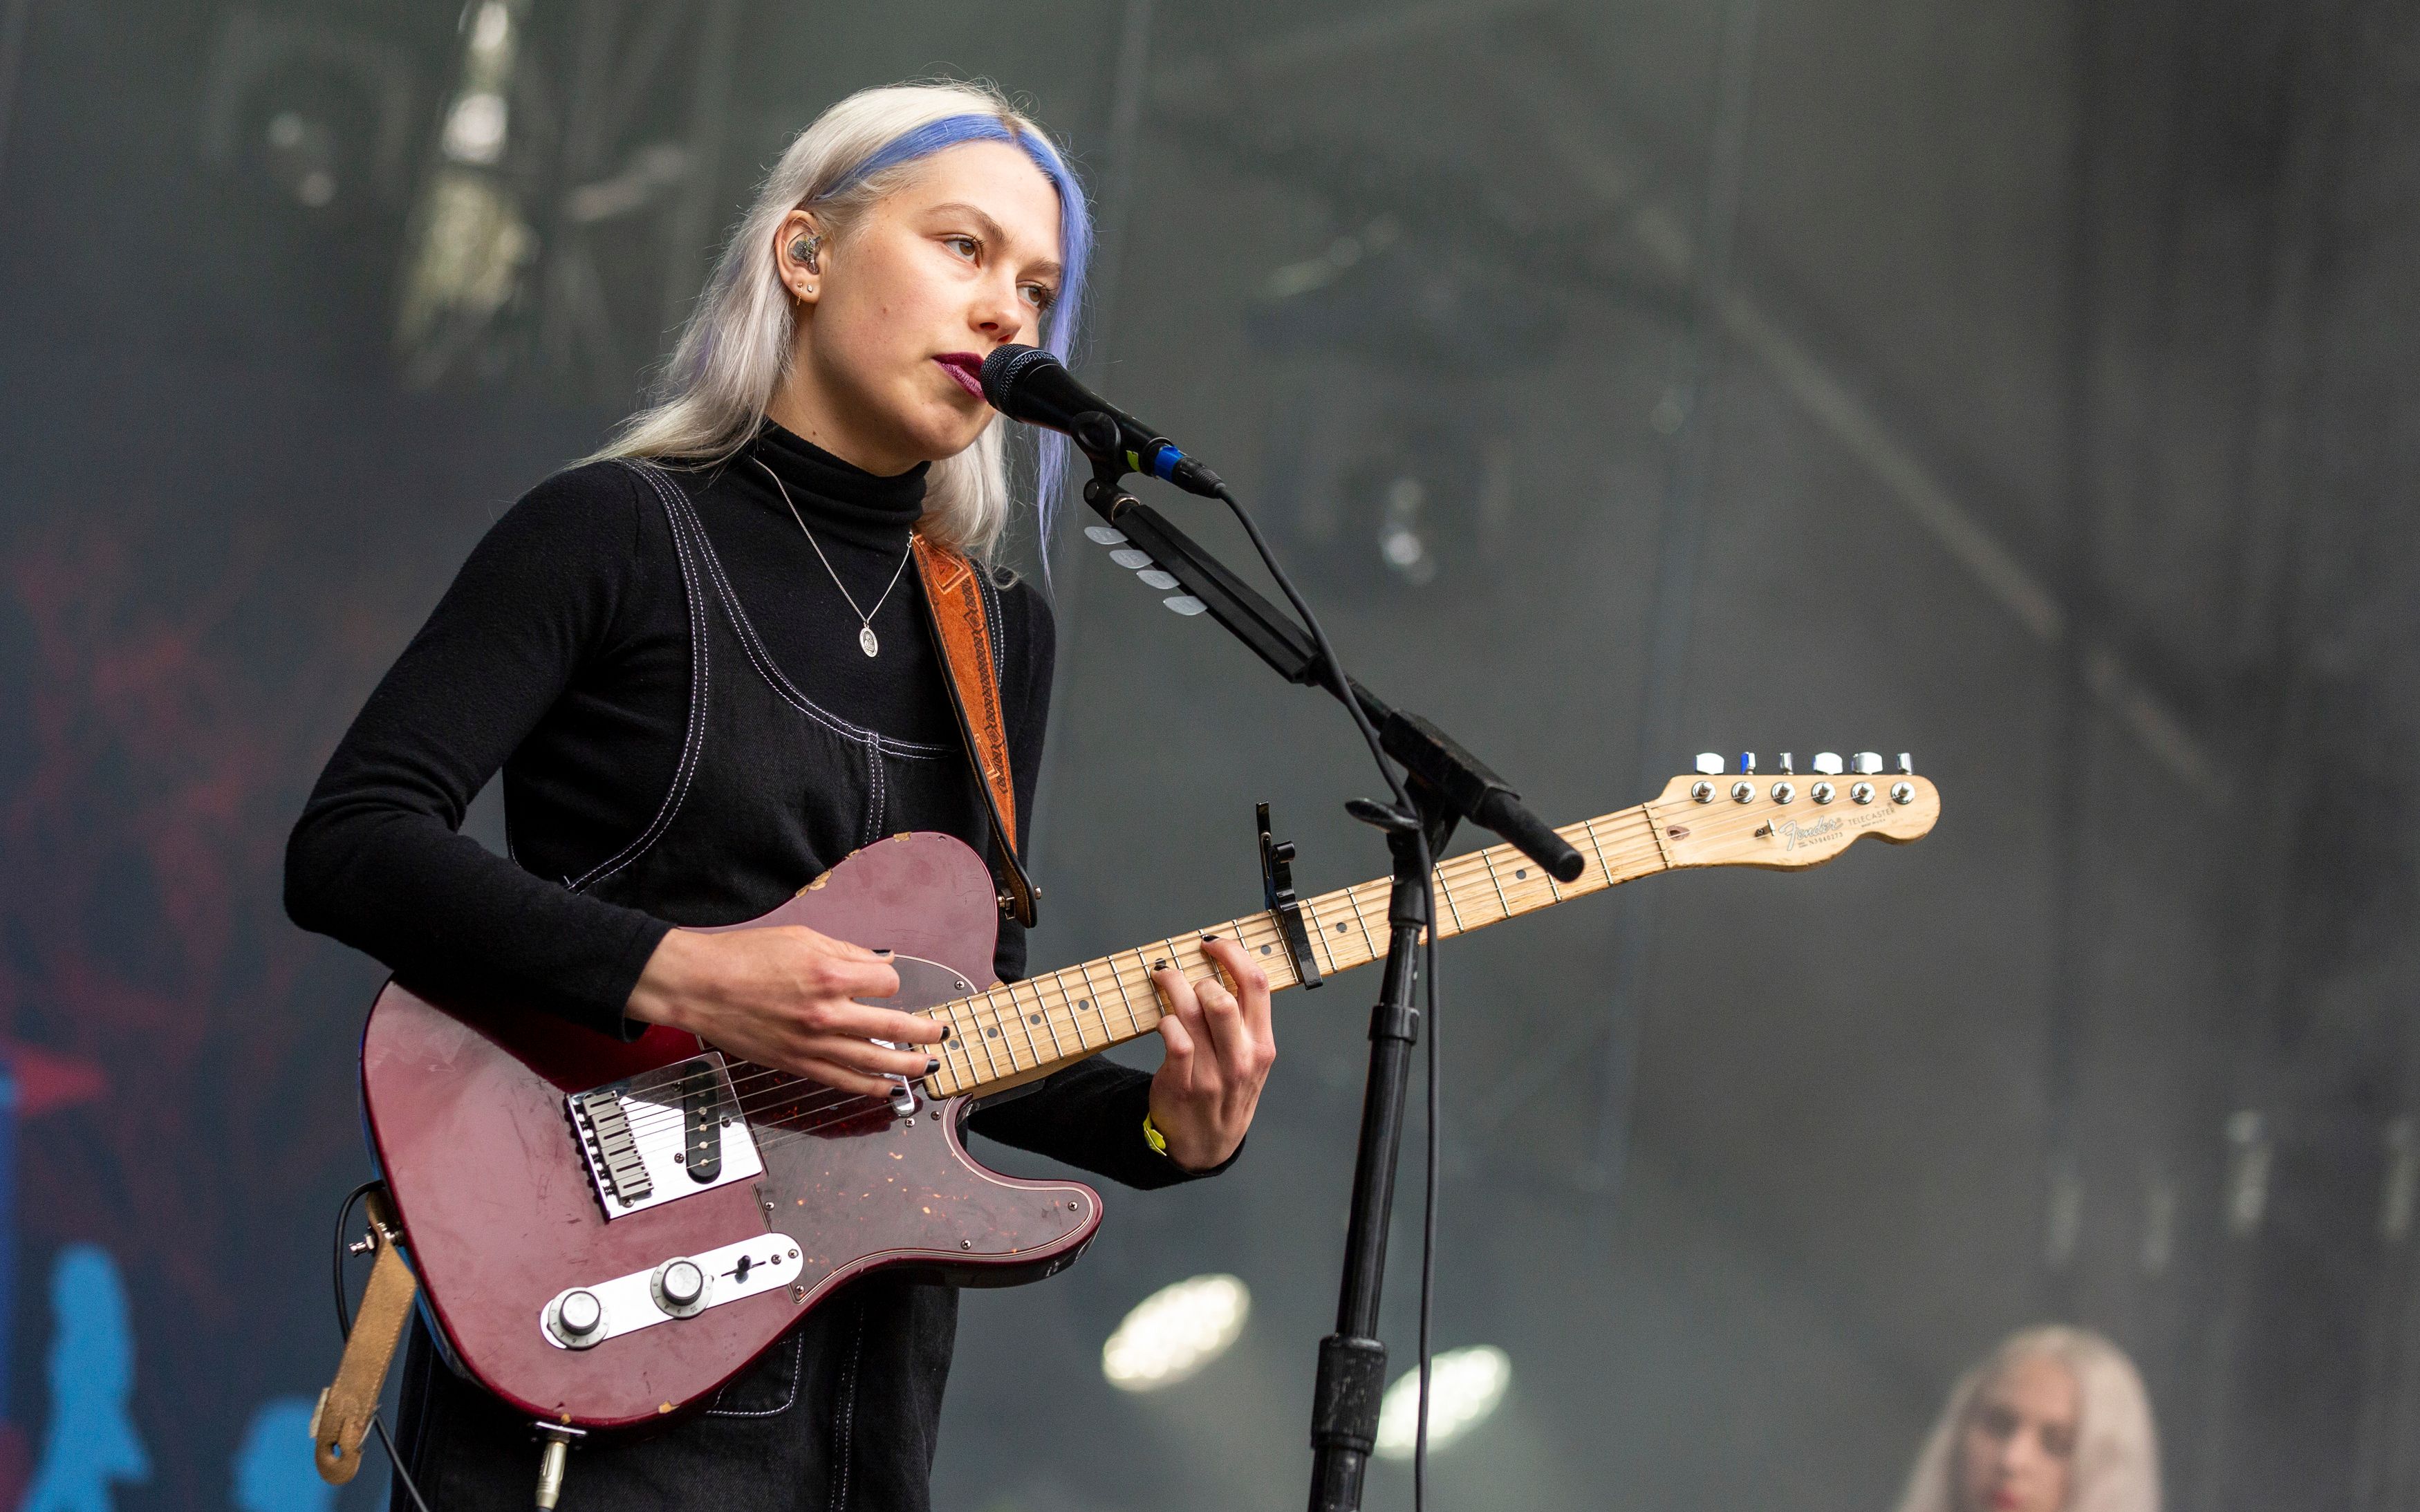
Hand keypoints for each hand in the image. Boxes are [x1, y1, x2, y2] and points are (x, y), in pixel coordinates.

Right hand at [625, 925, 942, 1096]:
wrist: (699, 985)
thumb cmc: (744, 957)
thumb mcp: (802, 938)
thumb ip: (847, 952)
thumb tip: (881, 962)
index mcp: (830, 974)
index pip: (887, 983)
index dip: (889, 981)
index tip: (884, 982)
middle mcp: (826, 1012)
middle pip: (894, 1027)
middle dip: (923, 1032)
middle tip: (939, 1034)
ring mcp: (813, 1043)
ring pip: (874, 1061)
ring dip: (907, 1066)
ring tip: (926, 1067)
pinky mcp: (797, 1063)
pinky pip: (843, 1080)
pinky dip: (869, 1086)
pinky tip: (886, 1087)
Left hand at [1148, 935, 1277, 1170]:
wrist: (1207, 1146)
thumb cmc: (1227, 1092)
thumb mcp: (1251, 1060)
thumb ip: (1244, 1022)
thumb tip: (1223, 968)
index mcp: (1262, 1045)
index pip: (1256, 985)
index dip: (1232, 954)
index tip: (1212, 944)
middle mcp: (1241, 1059)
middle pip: (1221, 997)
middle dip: (1198, 977)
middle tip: (1186, 976)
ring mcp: (1212, 1074)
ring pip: (1192, 1013)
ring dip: (1173, 988)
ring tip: (1165, 980)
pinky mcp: (1183, 1085)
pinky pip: (1174, 1039)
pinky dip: (1165, 1022)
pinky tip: (1164, 1021)